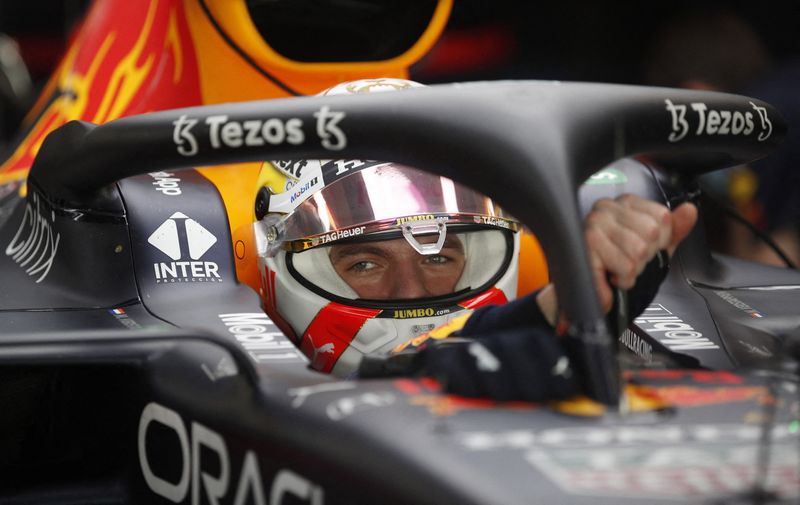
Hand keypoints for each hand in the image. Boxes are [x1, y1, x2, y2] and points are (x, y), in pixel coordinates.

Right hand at [536, 195, 697, 322]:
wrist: (579, 293)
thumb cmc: (614, 266)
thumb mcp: (651, 247)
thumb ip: (673, 228)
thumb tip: (689, 210)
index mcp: (623, 204)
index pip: (661, 217)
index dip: (659, 242)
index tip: (642, 250)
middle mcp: (605, 210)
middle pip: (651, 234)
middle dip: (644, 259)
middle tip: (626, 263)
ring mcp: (592, 228)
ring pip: (638, 252)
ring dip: (631, 273)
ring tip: (616, 271)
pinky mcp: (583, 250)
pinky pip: (624, 269)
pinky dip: (622, 283)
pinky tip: (610, 281)